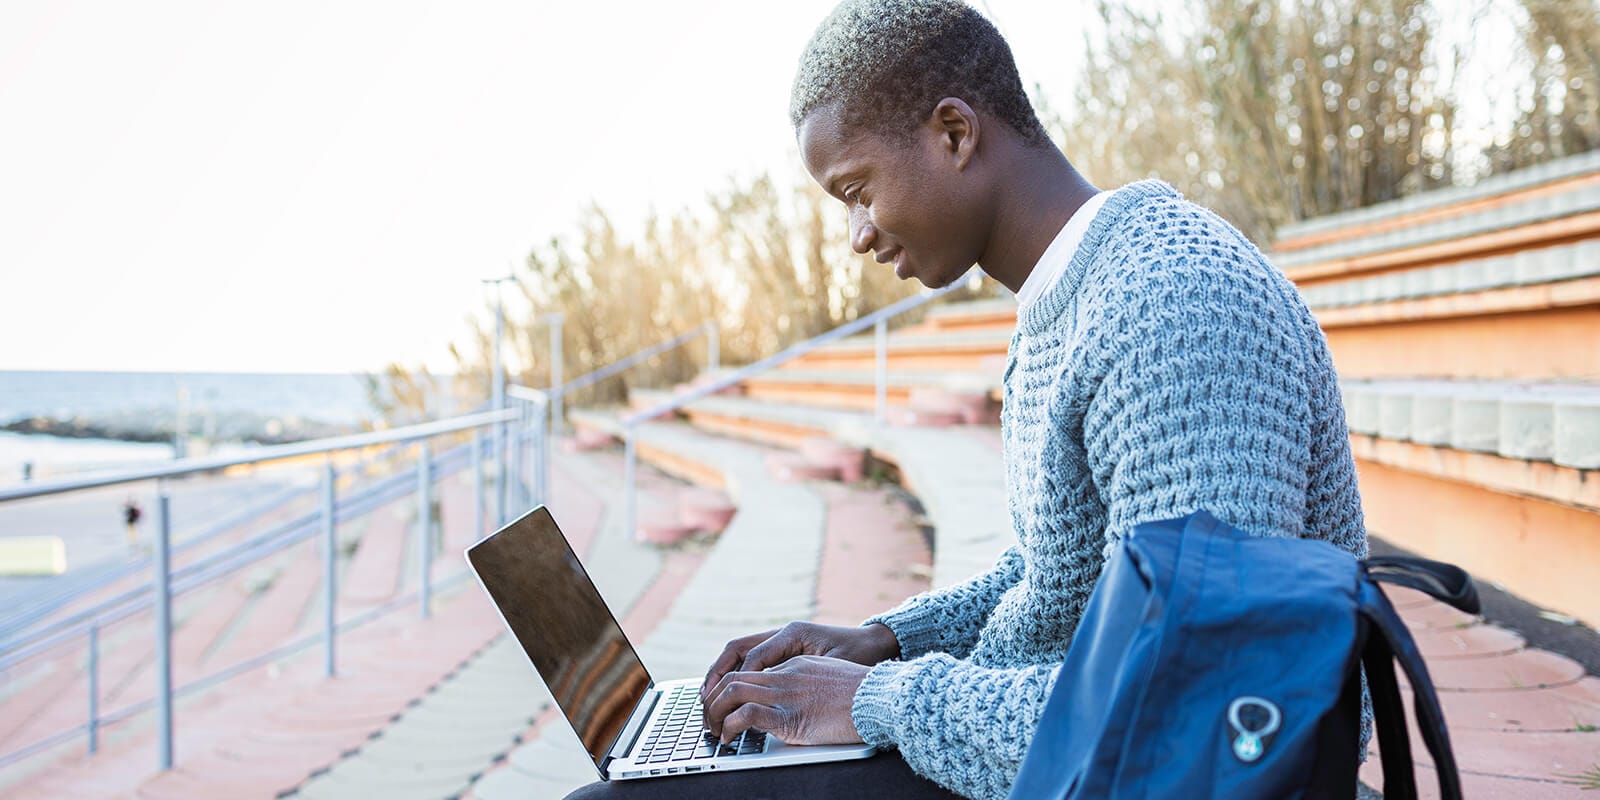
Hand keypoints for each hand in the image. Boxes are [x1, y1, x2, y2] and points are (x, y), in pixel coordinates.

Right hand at [700, 621, 898, 704]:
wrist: (877, 644)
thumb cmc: (860, 656)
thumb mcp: (832, 670)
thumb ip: (803, 681)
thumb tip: (769, 697)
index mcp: (792, 633)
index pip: (753, 657)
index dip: (736, 682)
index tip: (727, 705)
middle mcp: (782, 632)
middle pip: (736, 649)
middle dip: (717, 674)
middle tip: (705, 700)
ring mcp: (781, 639)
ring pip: (739, 653)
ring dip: (722, 673)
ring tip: (708, 697)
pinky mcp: (784, 649)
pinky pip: (751, 659)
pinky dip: (736, 674)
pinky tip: (729, 694)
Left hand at [702, 655, 870, 745]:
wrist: (883, 698)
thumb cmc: (866, 694)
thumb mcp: (832, 678)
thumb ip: (809, 684)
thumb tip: (795, 701)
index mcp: (797, 663)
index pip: (750, 667)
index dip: (728, 684)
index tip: (720, 700)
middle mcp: (787, 673)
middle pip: (734, 675)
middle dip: (713, 697)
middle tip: (708, 717)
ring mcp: (788, 693)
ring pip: (733, 690)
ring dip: (715, 711)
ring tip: (713, 729)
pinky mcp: (791, 716)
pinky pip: (748, 715)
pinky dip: (731, 726)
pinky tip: (729, 738)